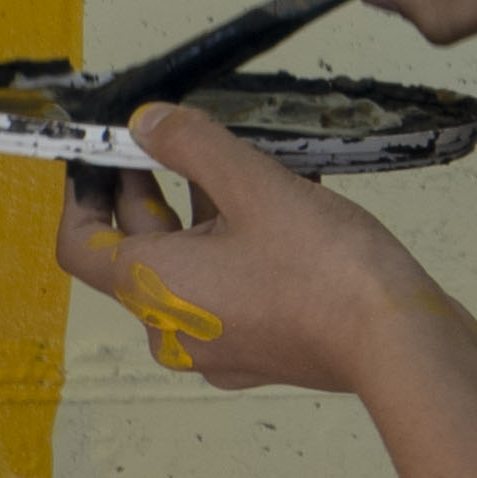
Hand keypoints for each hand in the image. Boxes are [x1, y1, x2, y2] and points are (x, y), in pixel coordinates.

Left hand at [54, 98, 441, 397]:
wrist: (395, 342)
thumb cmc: (319, 264)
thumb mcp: (254, 185)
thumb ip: (191, 145)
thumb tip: (145, 123)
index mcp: (155, 288)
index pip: (81, 245)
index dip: (82, 194)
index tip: (102, 153)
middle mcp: (171, 329)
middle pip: (138, 253)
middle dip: (149, 190)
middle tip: (170, 137)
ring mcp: (215, 348)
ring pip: (188, 268)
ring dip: (201, 213)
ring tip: (242, 161)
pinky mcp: (257, 353)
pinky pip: (224, 291)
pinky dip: (234, 246)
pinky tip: (282, 206)